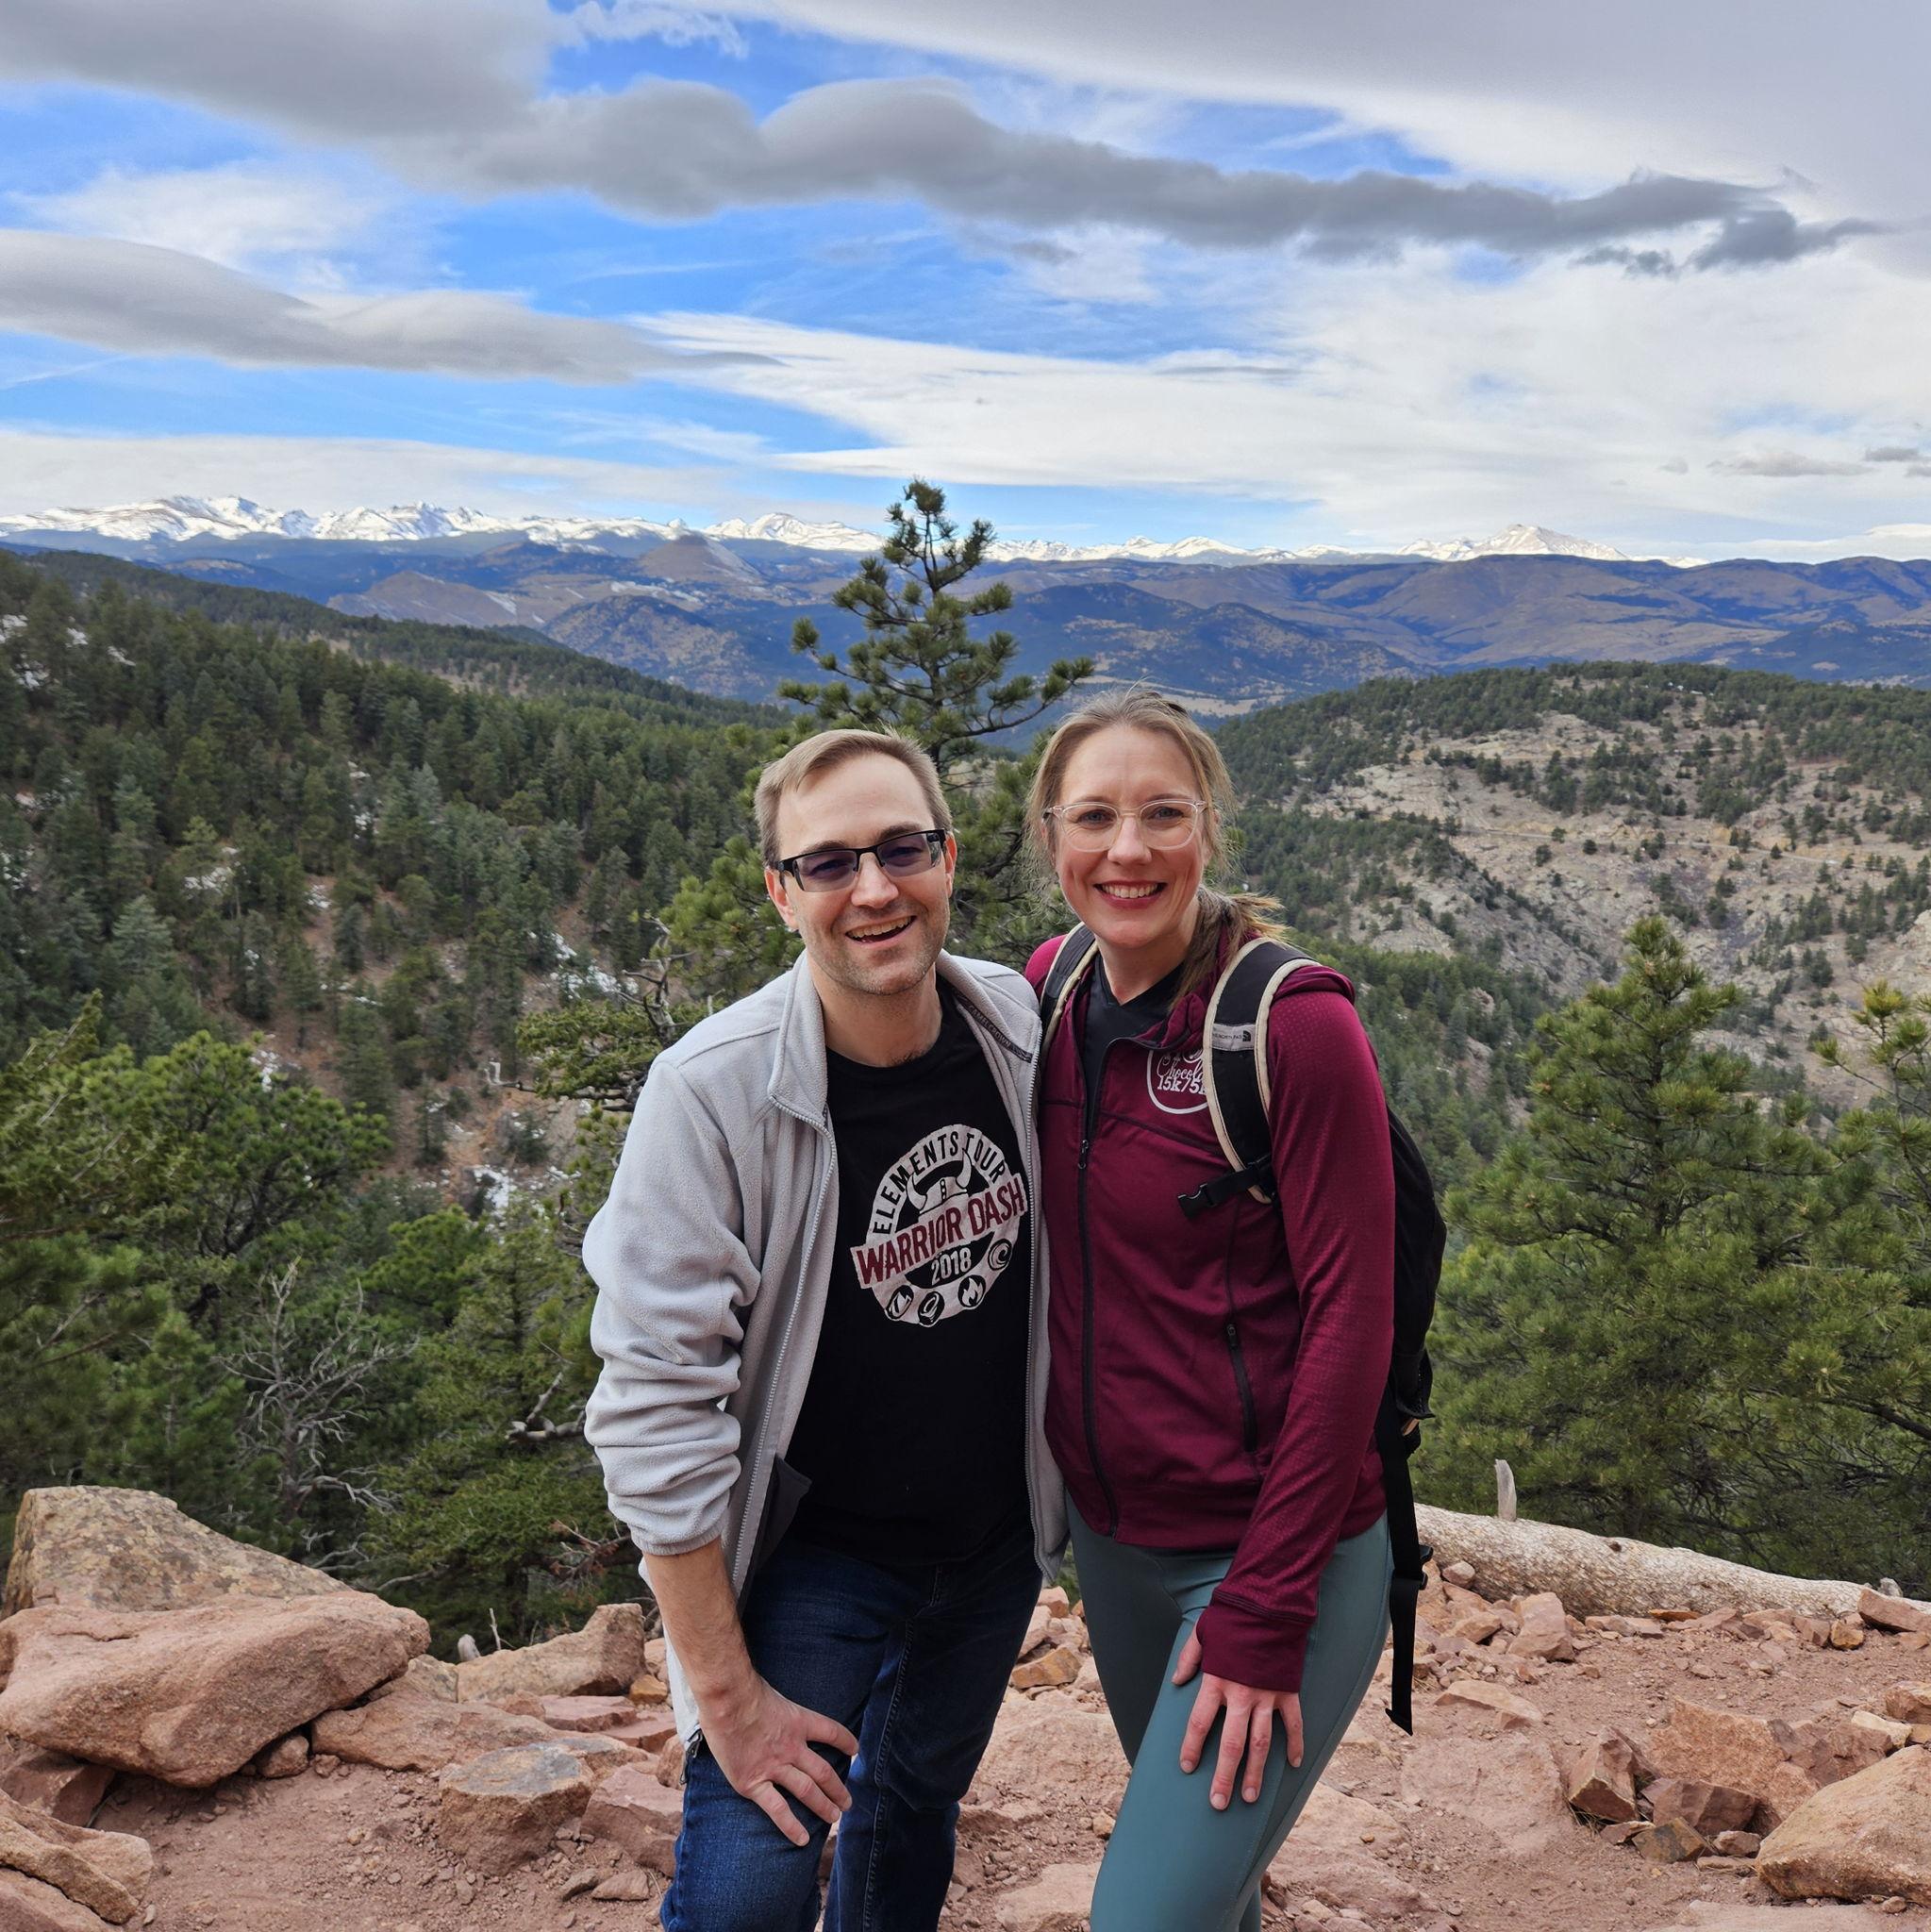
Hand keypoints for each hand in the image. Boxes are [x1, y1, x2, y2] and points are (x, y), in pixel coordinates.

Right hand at [701, 1675, 859, 1846]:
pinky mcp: (753, 1783)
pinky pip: (777, 1809)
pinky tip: (803, 1839)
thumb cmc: (742, 1689)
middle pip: (823, 1770)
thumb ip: (774, 1705)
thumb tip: (767, 1703)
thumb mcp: (770, 1691)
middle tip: (848, 1802)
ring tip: (835, 1817)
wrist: (727, 1700)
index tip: (855, 1750)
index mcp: (798, 1721)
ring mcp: (773, 1766)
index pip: (830, 1732)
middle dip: (837, 1788)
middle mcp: (791, 1746)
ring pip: (807, 1790)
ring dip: (824, 1805)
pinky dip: (791, 1826)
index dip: (845, 1741)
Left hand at [1172, 1628, 1302, 1809]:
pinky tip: (1293, 1764)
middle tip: (1218, 1803)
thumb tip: (1177, 1681)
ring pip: (1260, 1743)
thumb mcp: (1202, 1632)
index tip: (1188, 1767)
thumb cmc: (1232, 1617)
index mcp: (1216, 1681)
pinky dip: (1295, 1744)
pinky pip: (1293, 1724)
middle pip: (1230, 1744)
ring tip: (1249, 1797)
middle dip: (1223, 1776)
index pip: (1199, 1723)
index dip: (1192, 1747)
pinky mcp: (1288, 1692)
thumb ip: (1189, 1658)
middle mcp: (1241, 1695)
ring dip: (1255, 1772)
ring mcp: (1267, 1696)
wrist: (1269, 1604)